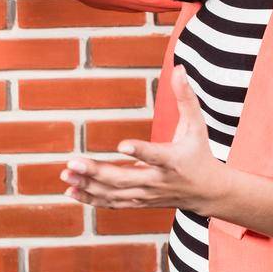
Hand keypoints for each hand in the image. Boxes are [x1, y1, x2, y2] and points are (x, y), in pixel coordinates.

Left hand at [61, 66, 227, 212]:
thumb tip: (179, 68)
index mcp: (173, 160)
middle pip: (124, 179)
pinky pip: (112, 203)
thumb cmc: (200, 153)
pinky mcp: (139, 201)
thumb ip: (186, 98)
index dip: (139, 151)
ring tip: (65, 174)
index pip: (155, 156)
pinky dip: (91, 199)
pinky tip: (70, 192)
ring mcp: (146, 194)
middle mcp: (157, 180)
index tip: (122, 145)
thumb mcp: (197, 125)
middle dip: (97, 172)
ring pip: (114, 194)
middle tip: (73, 162)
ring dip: (88, 185)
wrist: (207, 193)